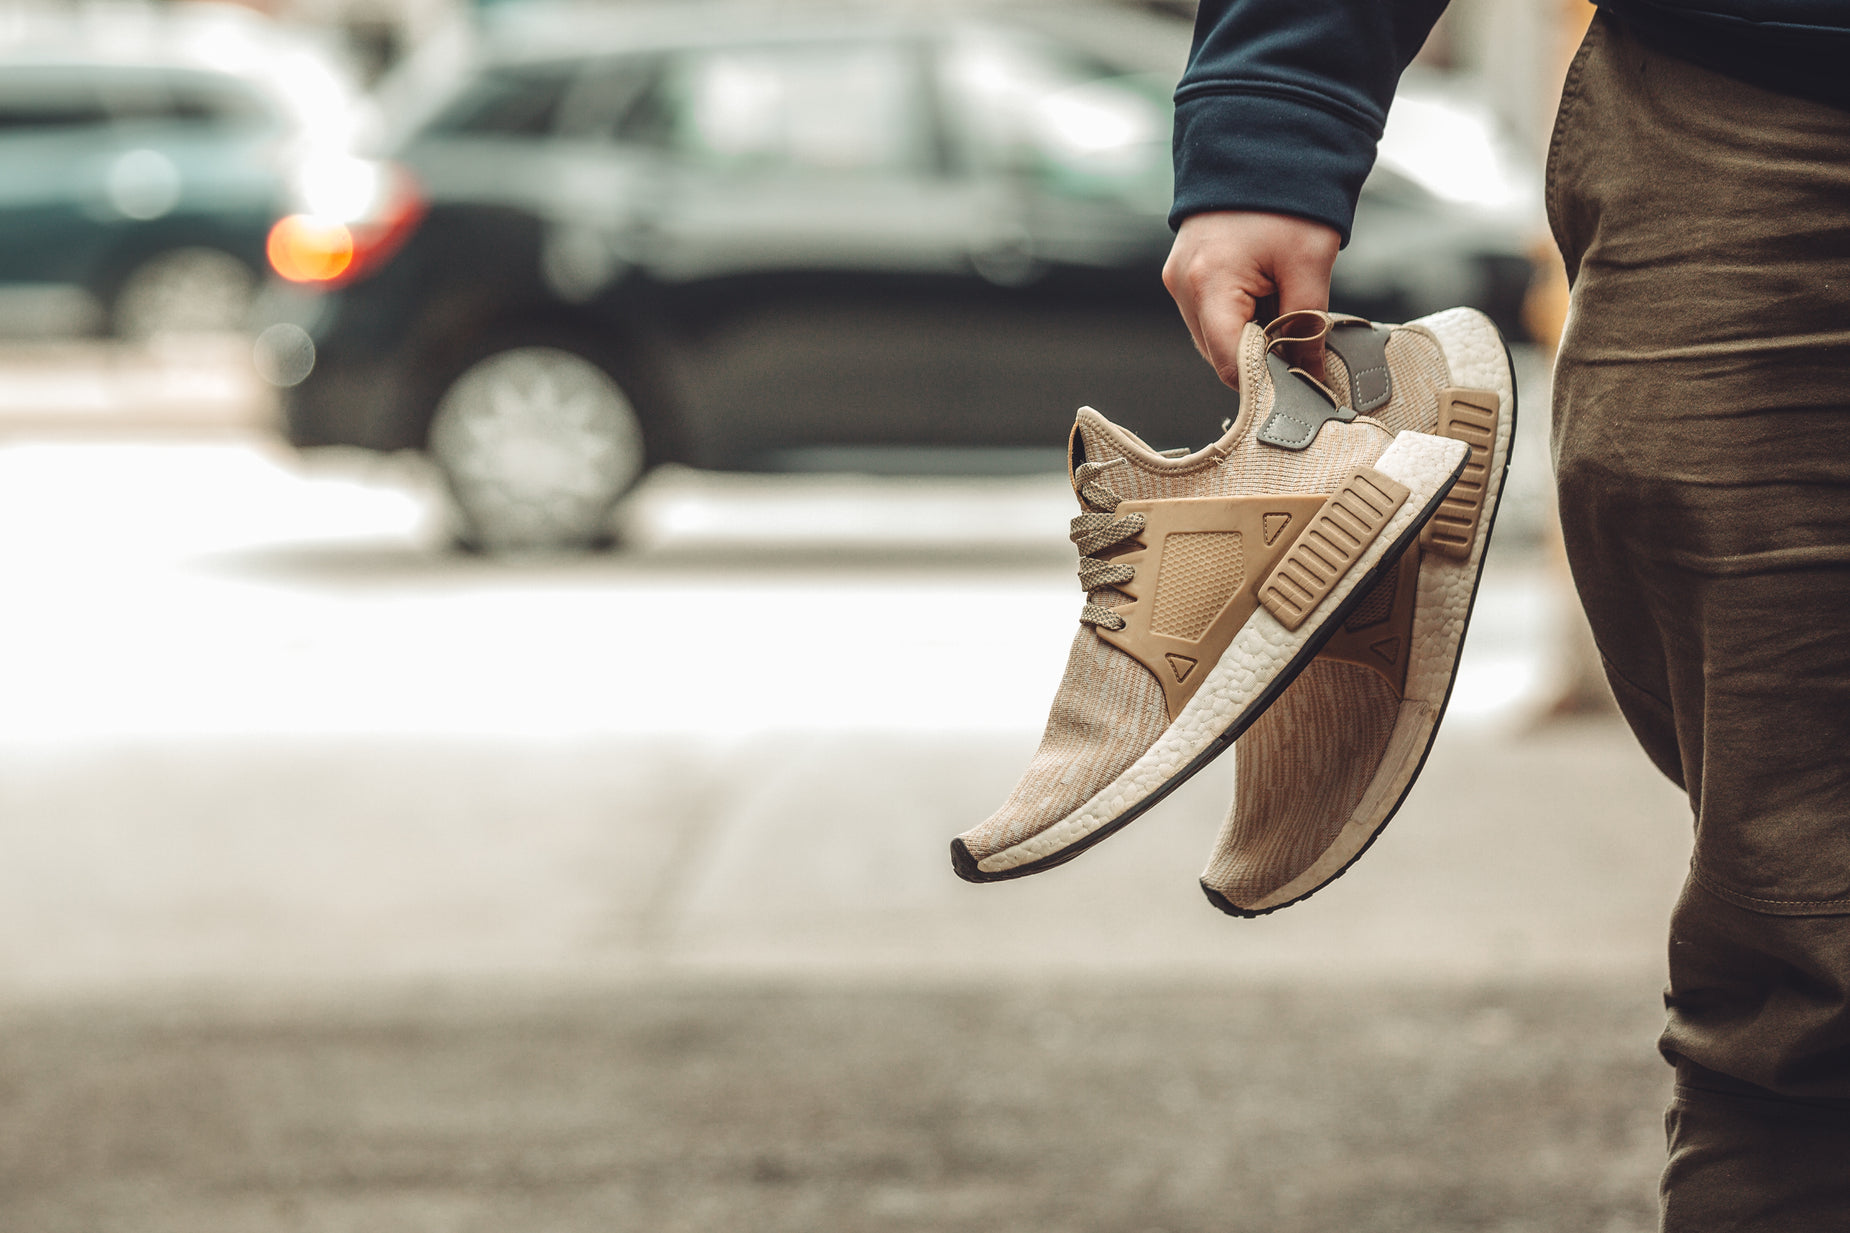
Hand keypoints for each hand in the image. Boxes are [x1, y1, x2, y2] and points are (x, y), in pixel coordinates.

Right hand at [1162, 211, 1340, 388]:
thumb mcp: (1308, 264)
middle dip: (1261, 357)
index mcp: (1209, 283)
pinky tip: (1264, 295)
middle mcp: (1182, 285)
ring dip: (1250, 337)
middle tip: (1301, 341)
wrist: (1262, 146)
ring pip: (1214, 338)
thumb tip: (1310, 374)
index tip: (1301, 382)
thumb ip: (1307, 327)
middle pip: (1219, 355)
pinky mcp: (1183, 273)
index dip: (1267, 381)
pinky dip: (1239, 317)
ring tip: (1281, 305)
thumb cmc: (1286, 197)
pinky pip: (1210, 315)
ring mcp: (1177, 279)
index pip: (1230, 364)